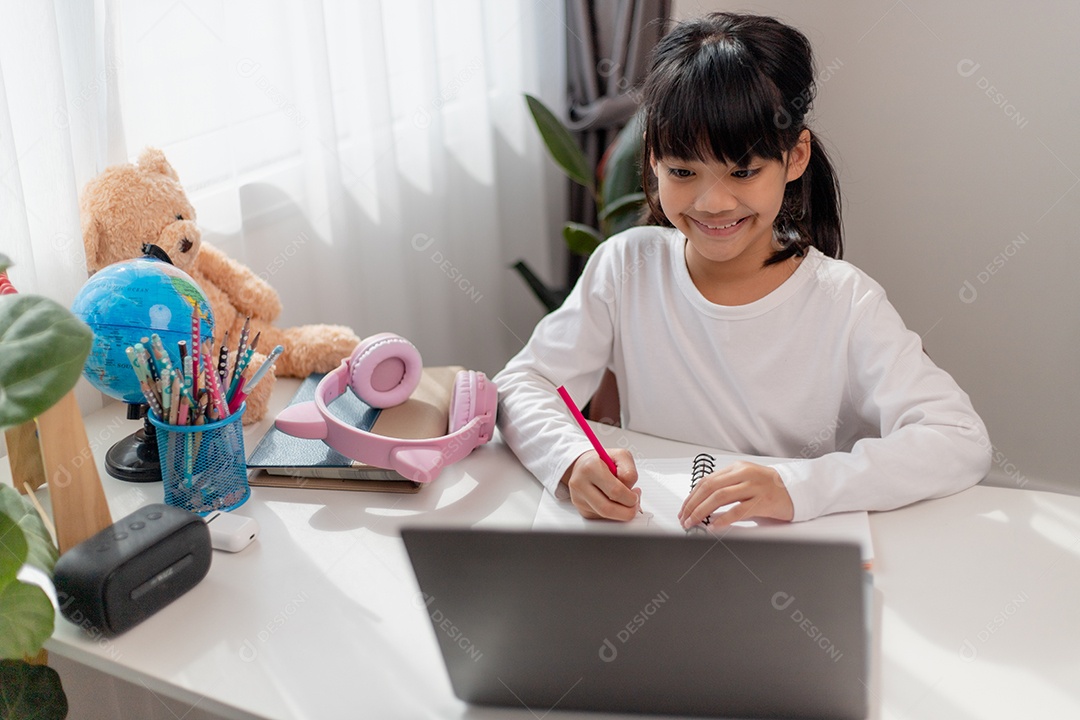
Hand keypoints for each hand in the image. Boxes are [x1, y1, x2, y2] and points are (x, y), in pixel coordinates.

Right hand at [562, 448, 639, 520]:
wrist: (583, 465)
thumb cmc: (602, 460)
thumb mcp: (621, 456)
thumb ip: (630, 472)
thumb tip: (630, 492)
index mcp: (590, 467)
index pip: (615, 491)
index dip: (631, 497)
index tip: (636, 494)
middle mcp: (580, 484)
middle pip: (608, 509)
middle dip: (628, 511)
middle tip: (635, 504)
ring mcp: (578, 499)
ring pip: (606, 517)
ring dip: (621, 512)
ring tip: (626, 501)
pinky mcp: (581, 510)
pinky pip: (602, 518)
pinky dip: (613, 514)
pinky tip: (614, 502)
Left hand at [679, 461, 793, 528]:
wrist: (797, 490)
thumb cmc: (768, 488)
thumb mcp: (745, 481)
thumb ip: (726, 487)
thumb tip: (700, 505)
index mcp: (737, 468)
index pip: (706, 481)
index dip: (691, 496)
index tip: (683, 509)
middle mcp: (744, 474)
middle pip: (710, 487)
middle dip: (693, 504)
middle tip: (684, 518)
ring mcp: (754, 486)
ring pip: (720, 497)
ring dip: (702, 511)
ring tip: (693, 522)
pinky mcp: (763, 501)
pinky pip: (739, 510)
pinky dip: (723, 519)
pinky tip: (714, 526)